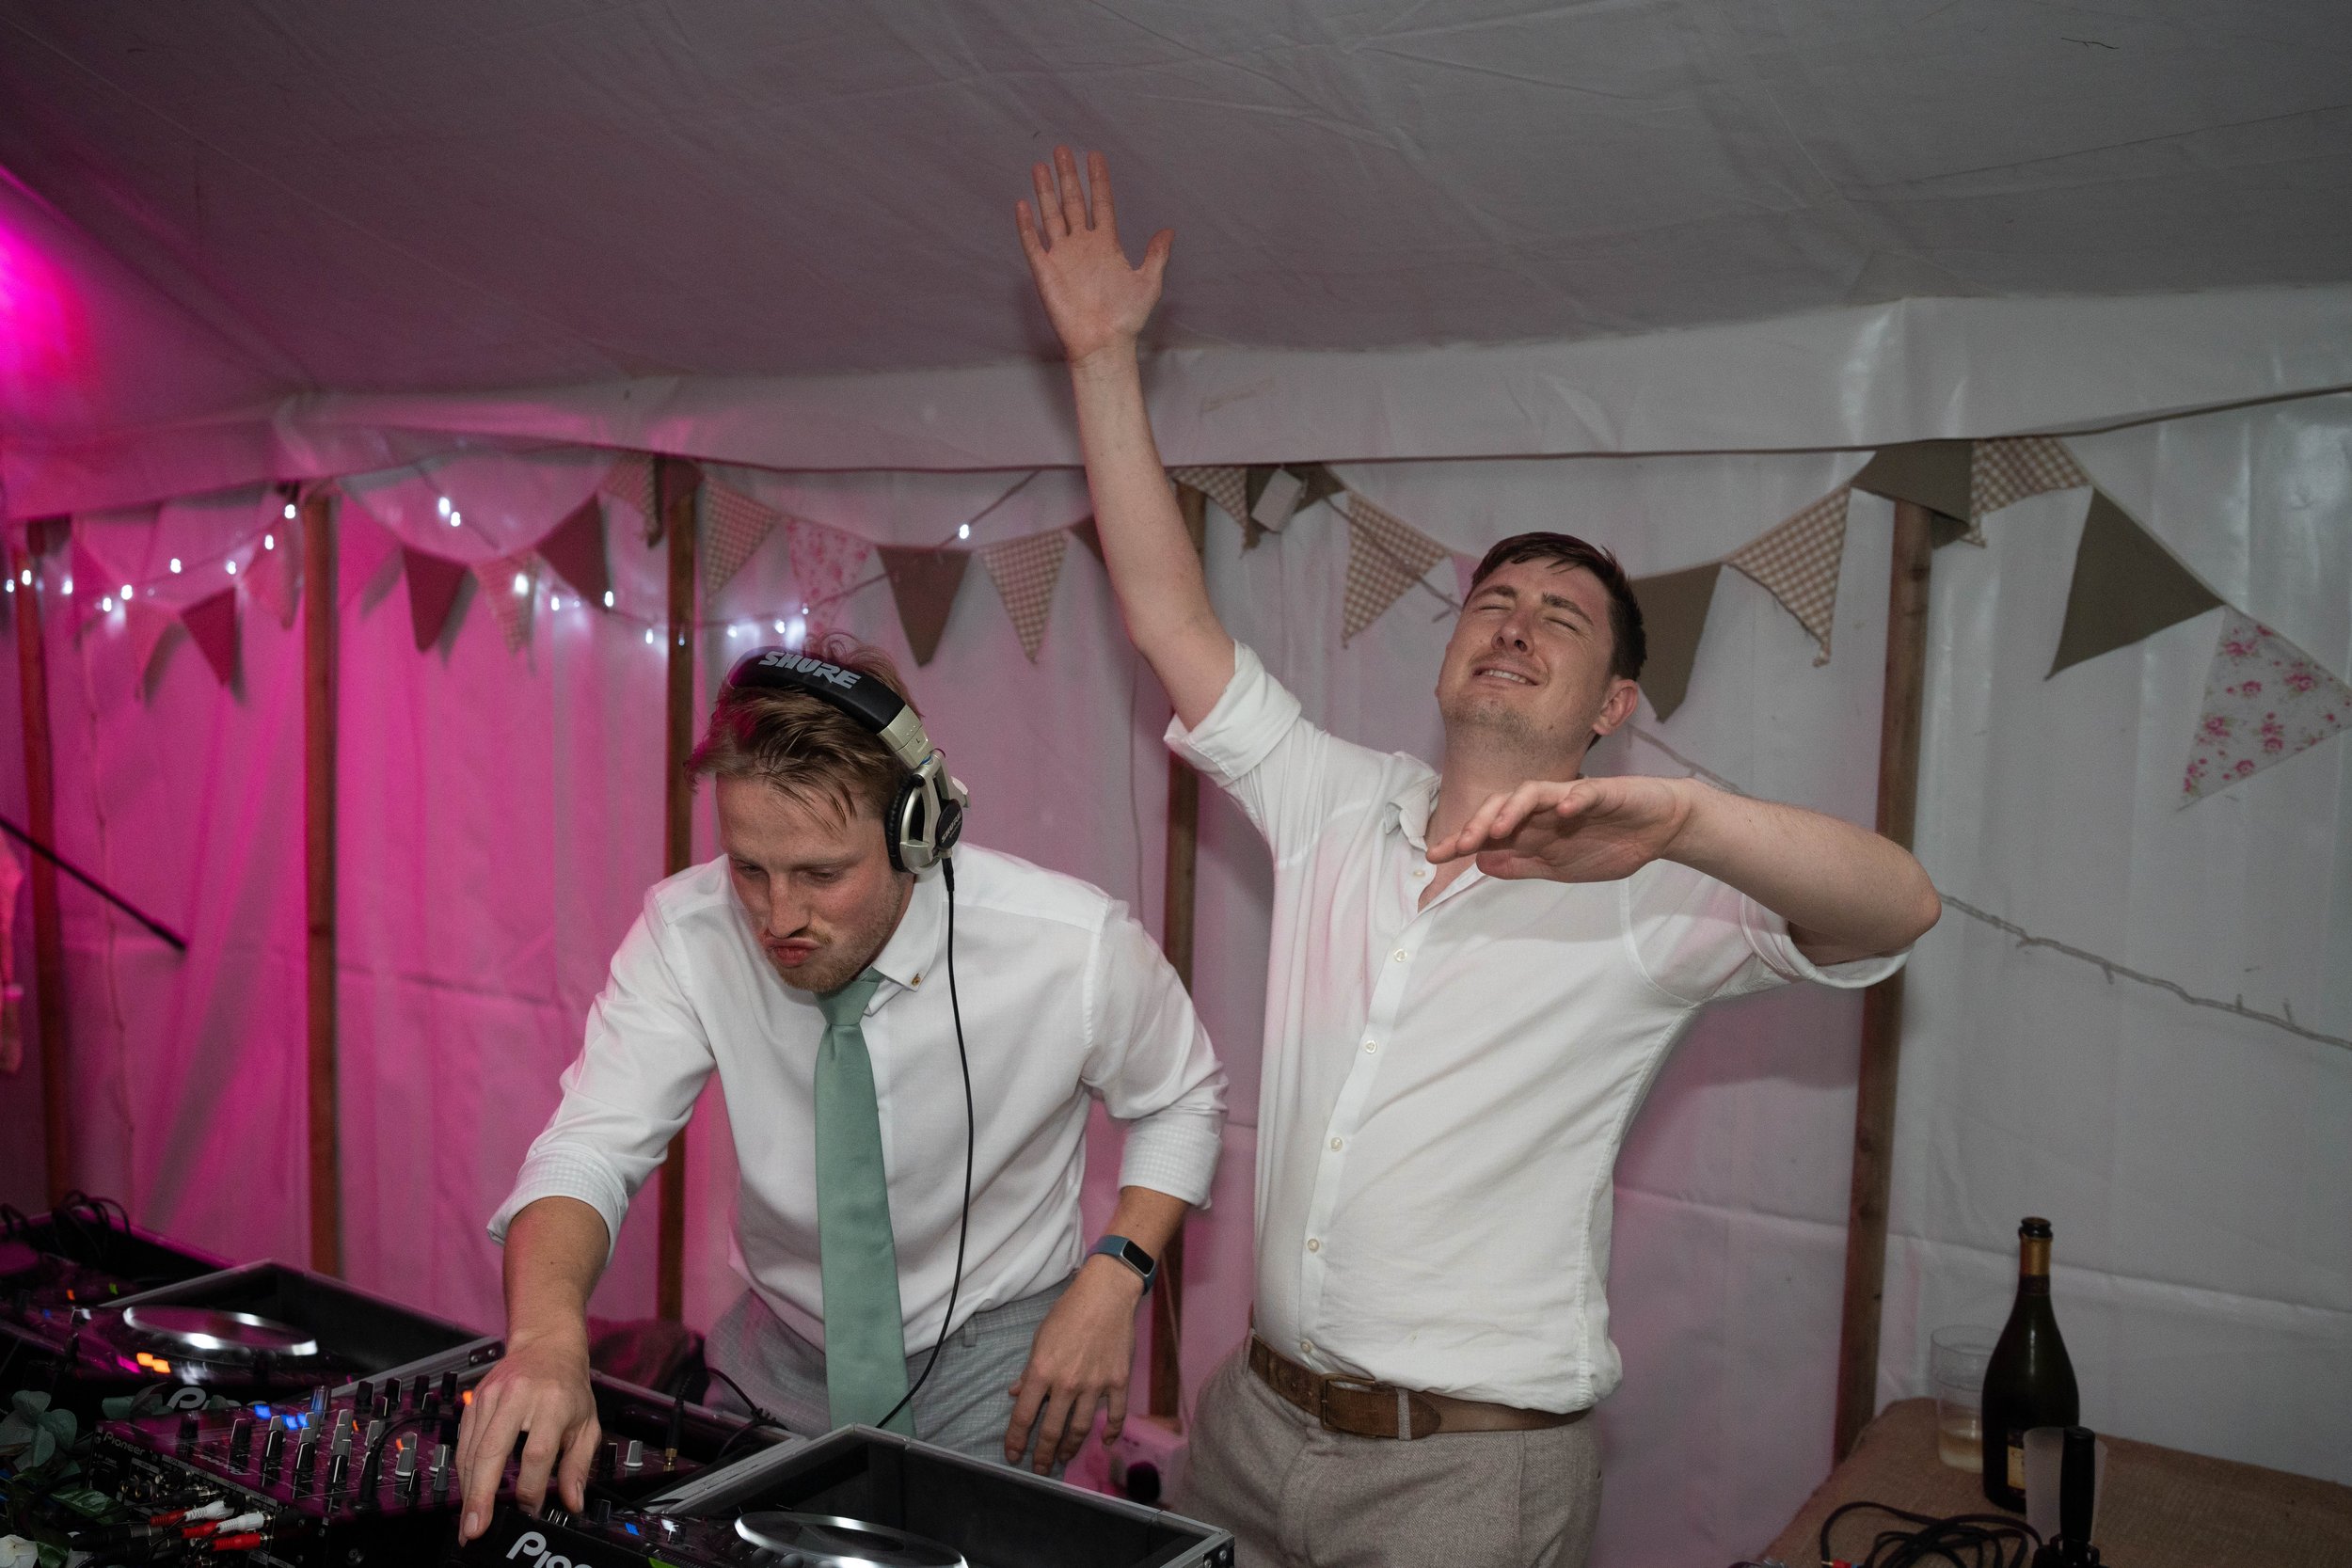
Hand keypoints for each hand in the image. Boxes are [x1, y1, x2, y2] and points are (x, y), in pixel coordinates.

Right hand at [453, 1330, 599, 1542]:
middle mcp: (518, 1397)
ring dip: (468, 1490)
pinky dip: (464, 1471)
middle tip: (475, 1529)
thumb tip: (573, 1502)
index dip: (531, 1488)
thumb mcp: (586, 1423)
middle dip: (481, 1496)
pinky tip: (468, 1491)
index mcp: (552, 1402)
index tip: (530, 1511)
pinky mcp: (474, 1400)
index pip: (536, 1453)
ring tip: (470, 1520)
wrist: (546, 1346)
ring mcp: (491, 1397)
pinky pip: (463, 1442)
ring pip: (471, 1451)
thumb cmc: (569, 1386)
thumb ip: (578, 1465)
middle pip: (492, 1452)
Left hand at [1003, 1255, 1143, 1471]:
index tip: (1013, 1455)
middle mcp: (1067, 1383)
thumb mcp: (1040, 1339)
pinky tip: (1104, 1442)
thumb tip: (1015, 1393)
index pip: (1023, 1416)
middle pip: (1052, 1430)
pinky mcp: (1118, 1381)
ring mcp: (1095, 1385)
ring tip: (1064, 1457)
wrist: (1106, 1294)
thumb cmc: (1068, 1312)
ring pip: (1081, 1428)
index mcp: (1042, 1371)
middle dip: (1043, 1454)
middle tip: (1040, 1468)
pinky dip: (1110, 1432)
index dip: (1016, 1441)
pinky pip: (1115, 1415)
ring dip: (1071, 1448)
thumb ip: (1029, 1371)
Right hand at [1016, 147, 1172, 367]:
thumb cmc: (1127, 318)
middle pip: (1072, 202)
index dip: (1098, 180)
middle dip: (1068, 176)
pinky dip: (1026, 225)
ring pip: (1051, 216)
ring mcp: (1062, 257)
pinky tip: (1022, 204)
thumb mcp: (1149, 282)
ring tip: (1040, 166)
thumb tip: (1168, 230)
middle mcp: (1082, 245)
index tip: (1095, 156)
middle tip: (1062, 149)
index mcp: (1106, 244)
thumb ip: (1156, 255)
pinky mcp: (1045, 272)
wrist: (1104, 343)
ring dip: (1045, 192)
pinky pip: (1033, 244)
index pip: (1100, 203)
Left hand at [1425, 775, 1696, 883]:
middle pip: (1503, 804)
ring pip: (1534, 791)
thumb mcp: (1558, 867)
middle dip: (1480, 823)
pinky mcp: (1605, 792)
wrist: (1658, 828)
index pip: (1491, 829)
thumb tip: (1480, 863)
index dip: (1462, 840)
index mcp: (1534, 828)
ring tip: (1501, 827)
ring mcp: (1573, 797)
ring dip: (1514, 808)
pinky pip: (1585, 791)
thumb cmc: (1609, 843)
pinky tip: (1566, 810)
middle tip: (1462, 844)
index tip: (1435, 856)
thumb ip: (1521, 864)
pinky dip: (1574, 798)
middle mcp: (1546, 808)